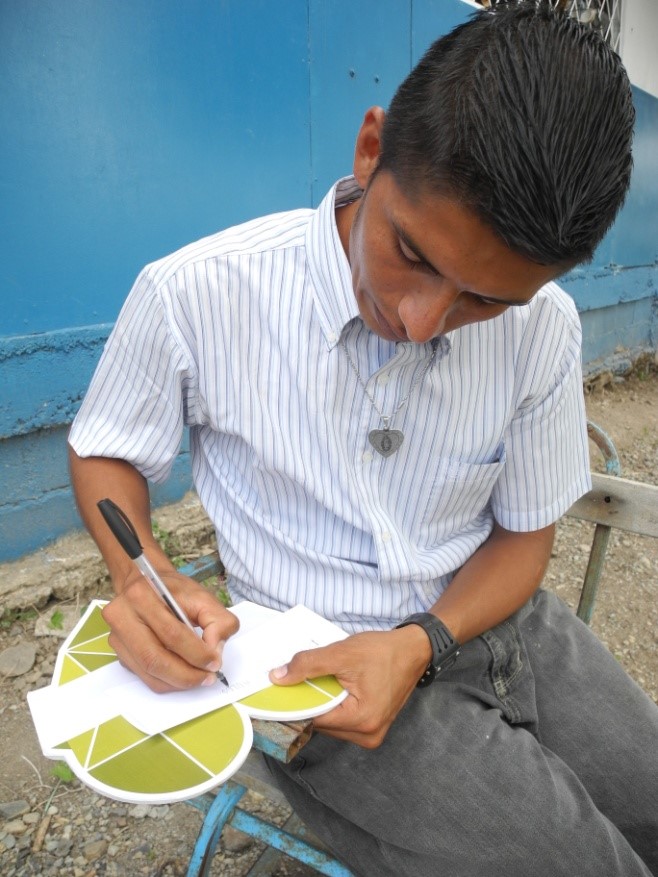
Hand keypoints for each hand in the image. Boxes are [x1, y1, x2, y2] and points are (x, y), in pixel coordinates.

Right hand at [101, 569, 238, 691]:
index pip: (171, 633)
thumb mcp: (203, 597)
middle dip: (186, 674)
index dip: (196, 653)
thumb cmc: (174, 591)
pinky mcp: (119, 652)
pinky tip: (182, 676)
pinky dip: (167, 682)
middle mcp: (121, 617)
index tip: (215, 662)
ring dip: (177, 682)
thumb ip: (218, 621)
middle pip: (155, 658)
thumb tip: (214, 653)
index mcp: (141, 596)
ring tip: (199, 678)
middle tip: (208, 677)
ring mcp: (117, 637)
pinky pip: (143, 676)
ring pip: (148, 672)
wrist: (147, 585)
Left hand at [269, 626, 431, 747]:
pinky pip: (343, 720)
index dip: (295, 703)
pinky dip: (334, 704)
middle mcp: (367, 735)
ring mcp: (371, 734)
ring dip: (322, 703)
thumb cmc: (383, 651)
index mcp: (362, 720)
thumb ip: (308, 665)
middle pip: (321, 723)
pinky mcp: (372, 727)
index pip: (314, 719)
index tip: (280, 691)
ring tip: (324, 680)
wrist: (414, 650)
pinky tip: (334, 686)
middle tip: (302, 679)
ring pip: (331, 723)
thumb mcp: (342, 653)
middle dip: (310, 702)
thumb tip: (278, 677)